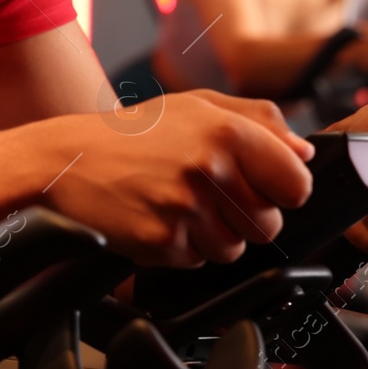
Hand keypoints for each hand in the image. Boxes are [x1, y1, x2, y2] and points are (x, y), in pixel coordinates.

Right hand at [42, 90, 315, 267]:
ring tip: (176, 204)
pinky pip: (197, 262)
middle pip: (269, 224)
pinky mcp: (162, 242)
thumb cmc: (130, 134)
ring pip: (235, 249)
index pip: (297, 182)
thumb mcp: (194, 106)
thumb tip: (304, 150)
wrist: (63, 162)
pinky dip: (180, 247)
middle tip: (207, 194)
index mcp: (225, 130)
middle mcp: (208, 168)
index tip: (264, 185)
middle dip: (245, 217)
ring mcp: (185, 208)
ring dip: (212, 235)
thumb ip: (258, 119)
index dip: (283, 189)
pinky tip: (156, 218)